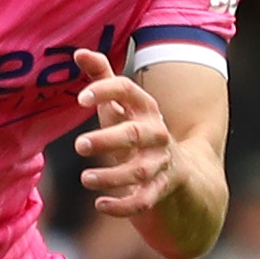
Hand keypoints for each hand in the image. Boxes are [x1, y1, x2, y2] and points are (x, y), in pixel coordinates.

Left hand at [70, 49, 176, 217]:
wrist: (181, 173)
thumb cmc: (137, 132)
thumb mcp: (121, 107)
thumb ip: (102, 79)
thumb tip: (78, 52)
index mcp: (145, 108)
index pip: (128, 91)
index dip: (105, 91)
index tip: (80, 98)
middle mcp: (156, 134)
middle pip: (134, 134)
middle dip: (107, 140)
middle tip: (80, 145)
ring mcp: (160, 164)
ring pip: (138, 171)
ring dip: (111, 176)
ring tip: (86, 177)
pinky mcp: (160, 190)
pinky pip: (144, 201)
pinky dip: (123, 206)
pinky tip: (100, 205)